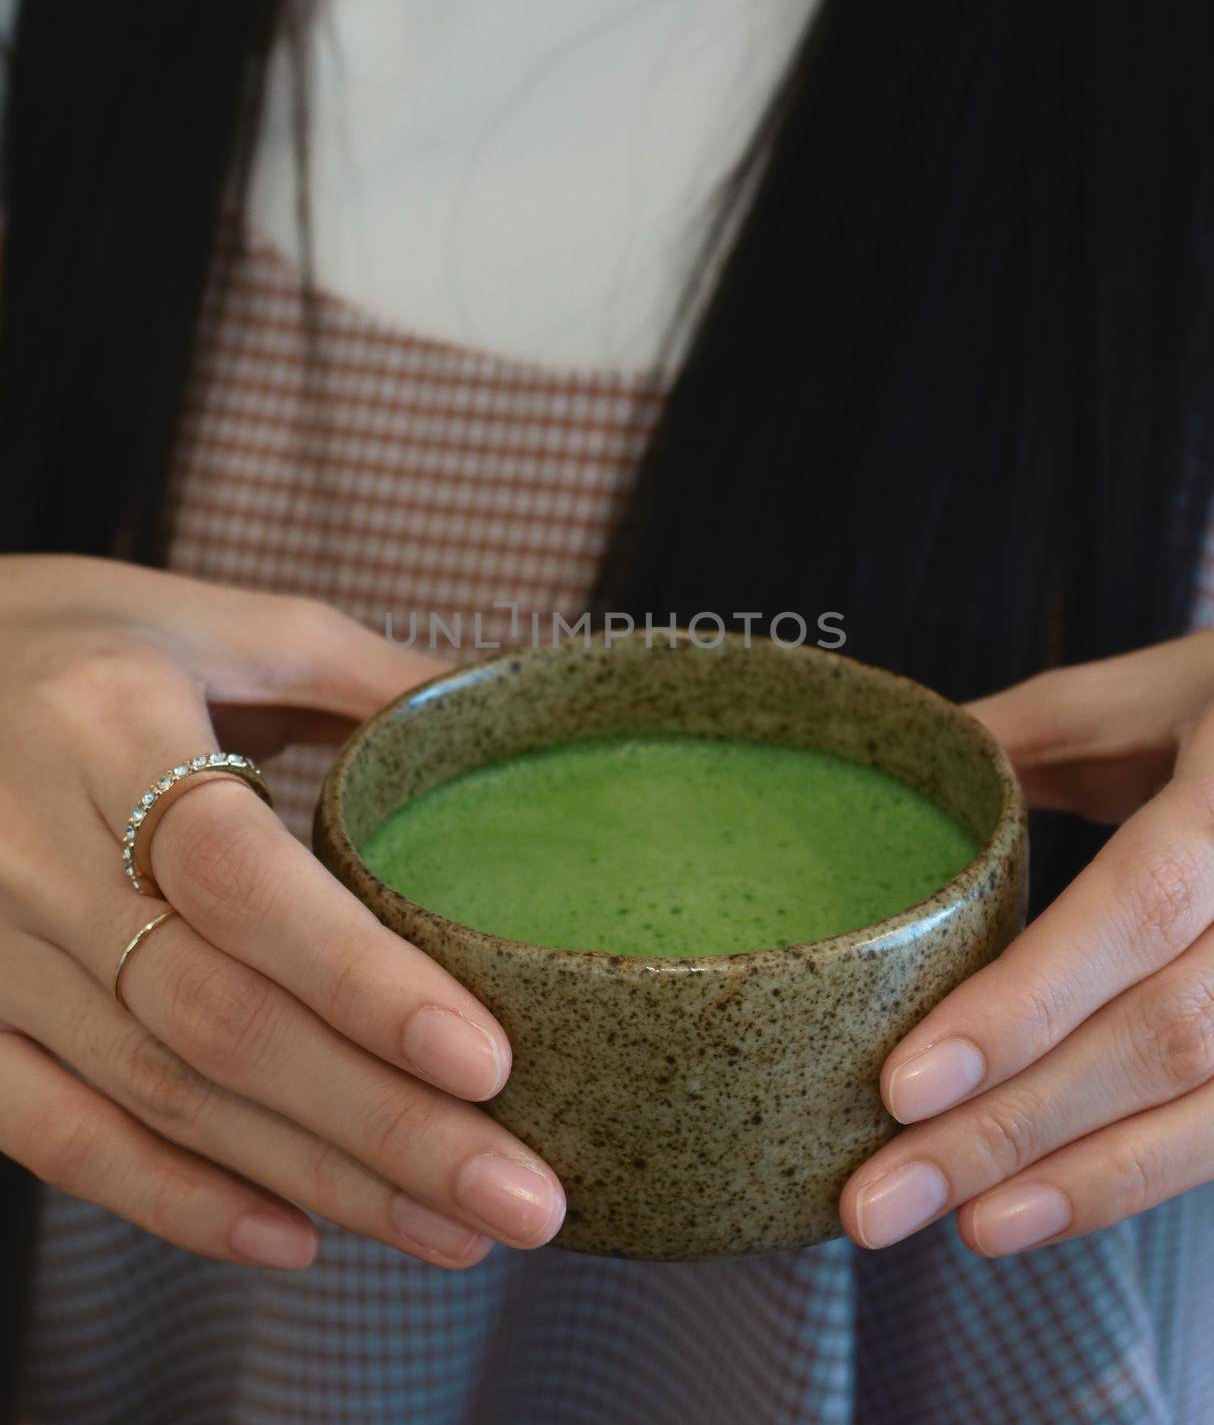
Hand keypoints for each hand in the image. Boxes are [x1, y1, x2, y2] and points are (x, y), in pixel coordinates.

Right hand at [0, 556, 565, 1271]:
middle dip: (382, 1124)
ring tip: (454, 1227)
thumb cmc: (82, 641)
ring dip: (317, 1177)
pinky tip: (294, 1235)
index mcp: (109, 728)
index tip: (487, 1061)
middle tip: (521, 1196)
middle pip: (216, 1018)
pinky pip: (57, 1134)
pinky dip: (175, 1199)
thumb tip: (507, 719)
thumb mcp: (219, 622)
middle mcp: (30, 851)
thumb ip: (362, 673)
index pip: (240, 878)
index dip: (360, 977)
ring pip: (159, 1094)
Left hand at [840, 629, 1213, 1257]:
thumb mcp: (1147, 693)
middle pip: (1167, 1034)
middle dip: (1014, 1127)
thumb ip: (1027, 734)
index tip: (905, 1084)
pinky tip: (1034, 1207)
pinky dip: (1133, 1174)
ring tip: (950, 1221)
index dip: (1027, 1002)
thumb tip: (884, 773)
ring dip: (1073, 1178)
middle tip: (878, 1198)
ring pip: (1213, 1102)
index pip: (1143, 905)